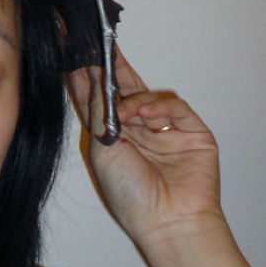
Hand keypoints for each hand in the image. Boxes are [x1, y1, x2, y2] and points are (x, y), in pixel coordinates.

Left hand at [68, 49, 222, 255]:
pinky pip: (173, 106)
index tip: (74, 55)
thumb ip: (100, 113)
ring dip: (133, 98)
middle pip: (122, 91)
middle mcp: (138, 133)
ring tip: (124, 111)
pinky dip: (158, 107)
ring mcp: (165, 130)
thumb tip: (92, 76)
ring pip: (147, 95)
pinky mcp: (191, 131)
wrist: (167, 221)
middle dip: (110, 70)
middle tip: (98, 46)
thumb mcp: (103, 151)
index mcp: (114, 140)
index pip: (98, 102)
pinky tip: (146, 115)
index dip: (87, 79)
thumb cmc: (131, 197)